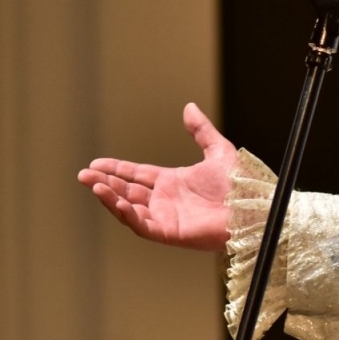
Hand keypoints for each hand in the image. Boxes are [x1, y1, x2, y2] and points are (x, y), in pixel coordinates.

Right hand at [78, 102, 236, 250]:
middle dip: (105, 182)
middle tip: (84, 175)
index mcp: (174, 182)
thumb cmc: (242, 185)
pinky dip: (126, 213)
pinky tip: (114, 200)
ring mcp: (166, 217)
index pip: (137, 175)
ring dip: (110, 197)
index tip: (96, 164)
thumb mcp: (218, 151)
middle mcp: (166, 200)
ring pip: (129, 208)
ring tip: (92, 185)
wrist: (255, 209)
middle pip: (127, 191)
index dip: (116, 169)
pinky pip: (141, 224)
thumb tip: (189, 107)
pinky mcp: (170, 232)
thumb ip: (201, 131)